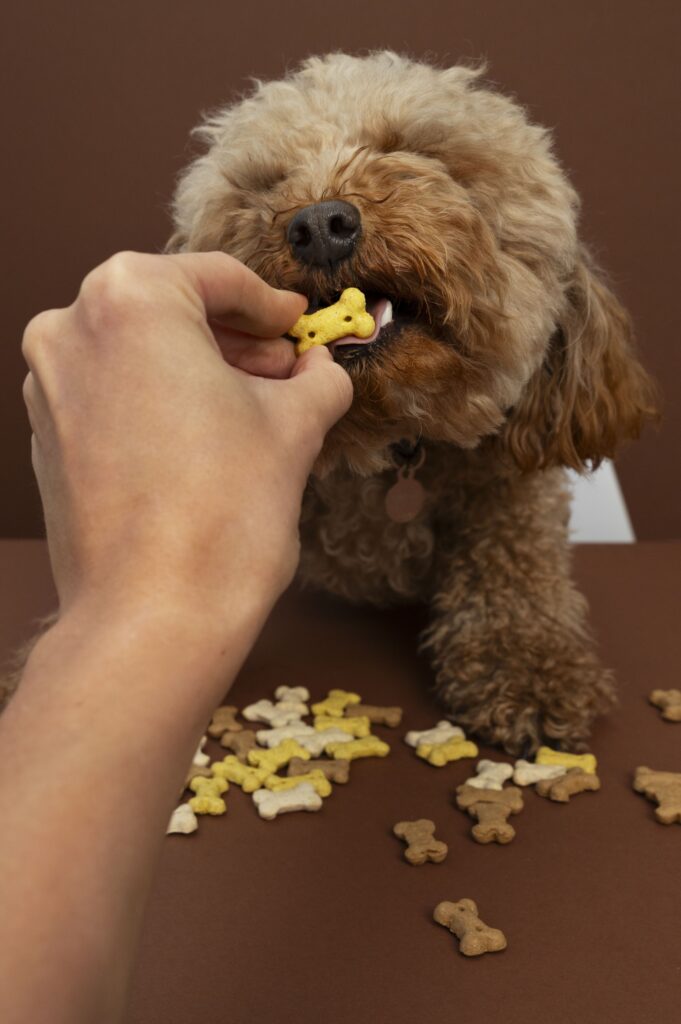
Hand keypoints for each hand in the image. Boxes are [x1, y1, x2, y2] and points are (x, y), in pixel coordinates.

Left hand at [21, 251, 351, 628]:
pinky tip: (206, 439)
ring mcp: (49, 387)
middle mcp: (71, 329)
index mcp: (130, 299)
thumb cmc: (221, 513)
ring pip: (139, 355)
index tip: (297, 324)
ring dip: (198, 371)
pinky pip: (114, 397)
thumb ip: (316, 381)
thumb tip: (323, 373)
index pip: (218, 279)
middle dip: (235, 340)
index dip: (271, 304)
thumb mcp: (293, 428)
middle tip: (286, 368)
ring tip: (253, 407)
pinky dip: (160, 403)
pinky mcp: (48, 440)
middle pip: (173, 312)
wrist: (154, 616)